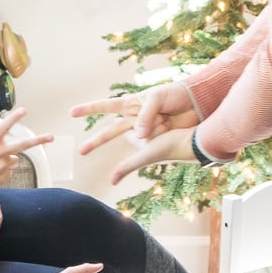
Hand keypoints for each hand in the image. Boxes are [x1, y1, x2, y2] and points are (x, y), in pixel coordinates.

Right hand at [0, 108, 52, 225]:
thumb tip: (13, 154)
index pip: (3, 127)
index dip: (14, 118)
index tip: (24, 110)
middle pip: (23, 145)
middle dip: (39, 140)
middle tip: (52, 137)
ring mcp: (4, 166)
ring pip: (14, 158)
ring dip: (6, 160)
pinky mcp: (6, 175)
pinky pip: (9, 170)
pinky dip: (2, 171)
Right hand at [70, 81, 198, 155]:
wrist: (199, 103)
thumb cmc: (177, 95)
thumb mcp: (158, 98)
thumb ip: (145, 114)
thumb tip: (137, 135)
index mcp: (133, 103)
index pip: (107, 105)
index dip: (90, 109)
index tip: (73, 112)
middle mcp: (136, 119)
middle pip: (112, 131)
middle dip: (97, 141)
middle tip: (82, 151)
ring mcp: (145, 131)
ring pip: (128, 140)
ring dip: (129, 143)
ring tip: (131, 140)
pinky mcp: (155, 141)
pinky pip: (142, 151)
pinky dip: (129, 165)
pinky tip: (117, 177)